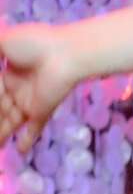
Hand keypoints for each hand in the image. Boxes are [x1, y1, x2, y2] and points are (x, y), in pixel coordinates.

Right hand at [0, 22, 81, 153]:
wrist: (65, 54)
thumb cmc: (35, 44)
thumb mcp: (5, 41)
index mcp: (10, 71)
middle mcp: (18, 88)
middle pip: (0, 108)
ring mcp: (29, 101)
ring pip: (9, 122)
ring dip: (1, 133)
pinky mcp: (40, 111)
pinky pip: (33, 129)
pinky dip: (27, 140)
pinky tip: (20, 151)